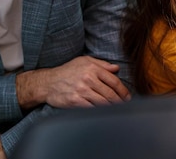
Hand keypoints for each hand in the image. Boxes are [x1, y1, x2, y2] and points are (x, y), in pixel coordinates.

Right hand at [16, 56, 130, 109]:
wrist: (48, 82)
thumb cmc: (67, 71)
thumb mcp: (84, 61)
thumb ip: (101, 64)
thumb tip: (116, 68)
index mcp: (92, 68)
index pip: (113, 81)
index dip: (123, 90)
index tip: (127, 96)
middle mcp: (88, 79)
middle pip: (110, 93)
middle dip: (120, 101)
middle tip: (125, 106)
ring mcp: (82, 90)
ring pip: (103, 102)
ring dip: (112, 107)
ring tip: (117, 110)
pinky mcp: (75, 101)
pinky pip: (92, 108)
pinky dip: (100, 112)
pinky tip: (104, 113)